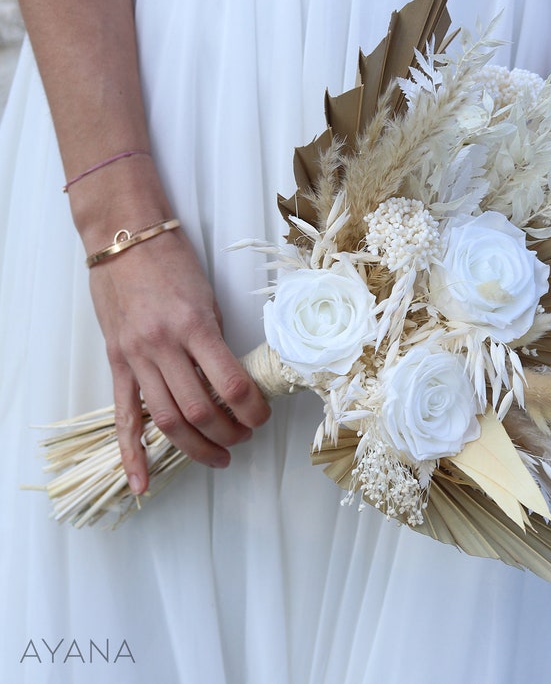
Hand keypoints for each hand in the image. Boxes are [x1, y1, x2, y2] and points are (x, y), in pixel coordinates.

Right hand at [88, 227, 270, 494]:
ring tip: (219, 457)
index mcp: (196, 326)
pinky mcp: (116, 363)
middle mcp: (164, 346)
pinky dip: (133, 452)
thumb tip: (232, 382)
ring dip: (196, 447)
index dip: (254, 411)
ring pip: (166, 421)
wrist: (124, 239)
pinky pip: (123, 415)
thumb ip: (216, 342)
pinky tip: (142, 482)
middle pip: (199, 411)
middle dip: (229, 434)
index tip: (263, 416)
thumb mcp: (208, 298)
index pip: (232, 385)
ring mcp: (136, 358)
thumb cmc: (173, 262)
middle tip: (245, 438)